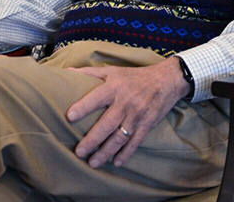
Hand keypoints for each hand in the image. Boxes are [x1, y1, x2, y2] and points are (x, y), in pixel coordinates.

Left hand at [66, 57, 190, 167]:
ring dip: (106, 152)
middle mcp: (125, 102)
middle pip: (107, 124)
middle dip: (92, 139)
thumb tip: (68, 71)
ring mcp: (137, 115)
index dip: (83, 106)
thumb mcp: (113, 70)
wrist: (165, 80)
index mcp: (114, 87)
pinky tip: (115, 162)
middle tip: (79, 151)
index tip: (70, 116)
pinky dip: (125, 153)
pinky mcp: (147, 124)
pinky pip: (135, 142)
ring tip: (92, 163)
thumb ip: (90, 72)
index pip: (96, 97)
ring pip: (119, 137)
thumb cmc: (134, 76)